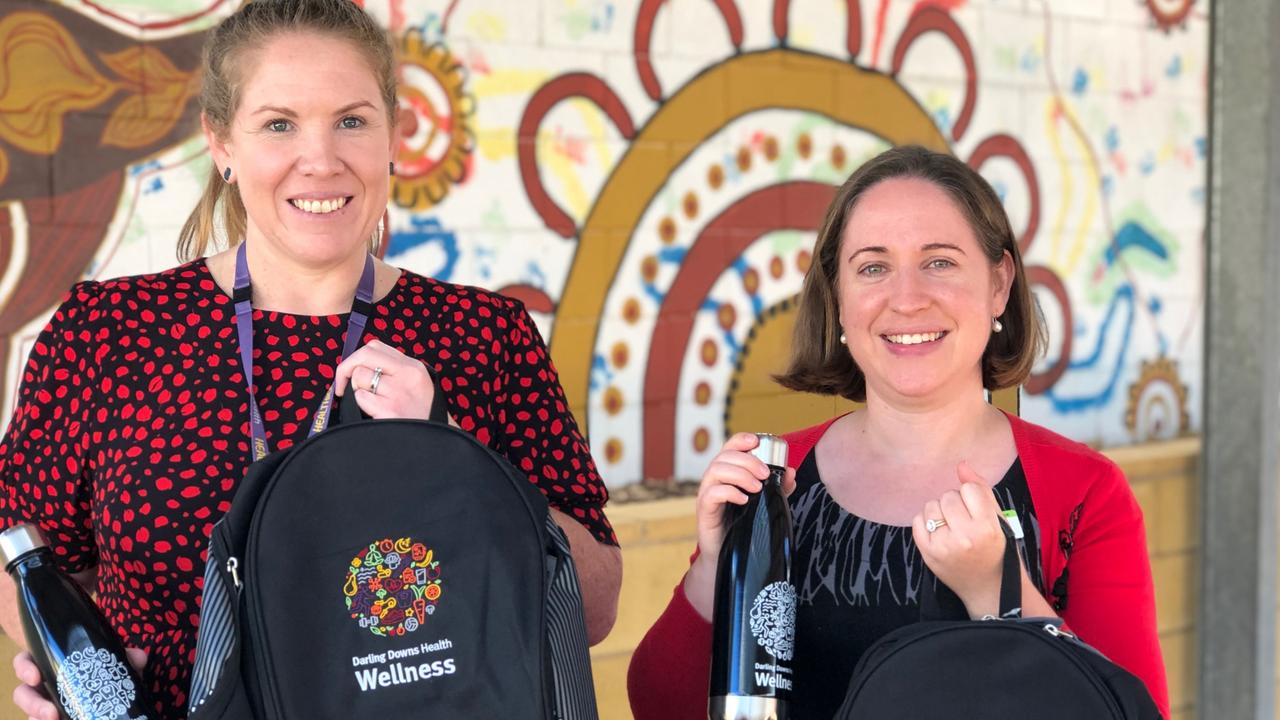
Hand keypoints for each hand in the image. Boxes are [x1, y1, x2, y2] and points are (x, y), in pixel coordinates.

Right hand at [13, 647, 146, 719]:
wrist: (110, 697)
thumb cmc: (102, 674)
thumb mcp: (113, 665)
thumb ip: (124, 659)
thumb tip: (138, 657)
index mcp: (50, 665)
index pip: (26, 662)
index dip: (25, 668)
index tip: (35, 677)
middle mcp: (42, 687)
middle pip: (23, 694)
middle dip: (33, 704)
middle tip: (51, 713)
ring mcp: (45, 706)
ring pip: (31, 714)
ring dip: (39, 718)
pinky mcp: (52, 718)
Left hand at [334, 340, 435, 419]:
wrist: (436, 439)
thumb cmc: (421, 414)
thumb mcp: (416, 384)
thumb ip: (394, 372)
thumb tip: (360, 366)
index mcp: (413, 366)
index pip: (375, 346)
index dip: (356, 357)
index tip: (352, 371)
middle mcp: (407, 375)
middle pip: (364, 355)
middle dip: (345, 368)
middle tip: (342, 385)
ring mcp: (398, 391)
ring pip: (359, 376)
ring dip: (357, 390)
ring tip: (370, 402)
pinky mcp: (389, 409)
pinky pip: (360, 397)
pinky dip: (361, 405)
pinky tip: (373, 412)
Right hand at [685, 433, 795, 610]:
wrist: (730, 555)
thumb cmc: (745, 524)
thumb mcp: (766, 503)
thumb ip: (779, 488)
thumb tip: (791, 472)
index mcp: (728, 472)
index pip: (730, 447)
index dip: (741, 439)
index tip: (756, 441)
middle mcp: (714, 479)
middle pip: (724, 456)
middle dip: (747, 460)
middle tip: (765, 474)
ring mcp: (707, 493)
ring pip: (716, 470)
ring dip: (740, 474)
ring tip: (757, 488)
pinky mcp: (704, 510)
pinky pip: (712, 493)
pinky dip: (729, 492)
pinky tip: (744, 500)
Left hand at [911, 462, 1006, 617]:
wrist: (988, 588)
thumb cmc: (996, 550)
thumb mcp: (998, 520)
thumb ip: (981, 490)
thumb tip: (961, 464)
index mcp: (987, 528)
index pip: (969, 489)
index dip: (972, 496)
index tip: (976, 510)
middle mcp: (964, 537)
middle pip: (949, 496)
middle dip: (955, 503)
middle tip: (964, 520)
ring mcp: (943, 546)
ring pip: (931, 505)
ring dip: (940, 510)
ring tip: (951, 525)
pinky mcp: (927, 553)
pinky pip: (917, 520)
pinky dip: (926, 521)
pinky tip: (939, 531)